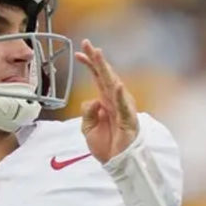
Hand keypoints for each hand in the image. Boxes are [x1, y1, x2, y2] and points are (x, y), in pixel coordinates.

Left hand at [76, 39, 138, 162]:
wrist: (117, 162)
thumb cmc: (106, 145)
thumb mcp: (87, 128)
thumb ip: (87, 112)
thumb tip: (92, 100)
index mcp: (105, 100)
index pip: (97, 78)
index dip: (89, 65)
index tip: (78, 53)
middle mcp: (114, 100)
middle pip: (104, 75)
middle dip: (96, 59)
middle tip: (87, 43)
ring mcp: (122, 108)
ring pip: (113, 85)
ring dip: (106, 69)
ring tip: (99, 55)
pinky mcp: (128, 120)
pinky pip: (123, 106)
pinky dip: (120, 95)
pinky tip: (117, 84)